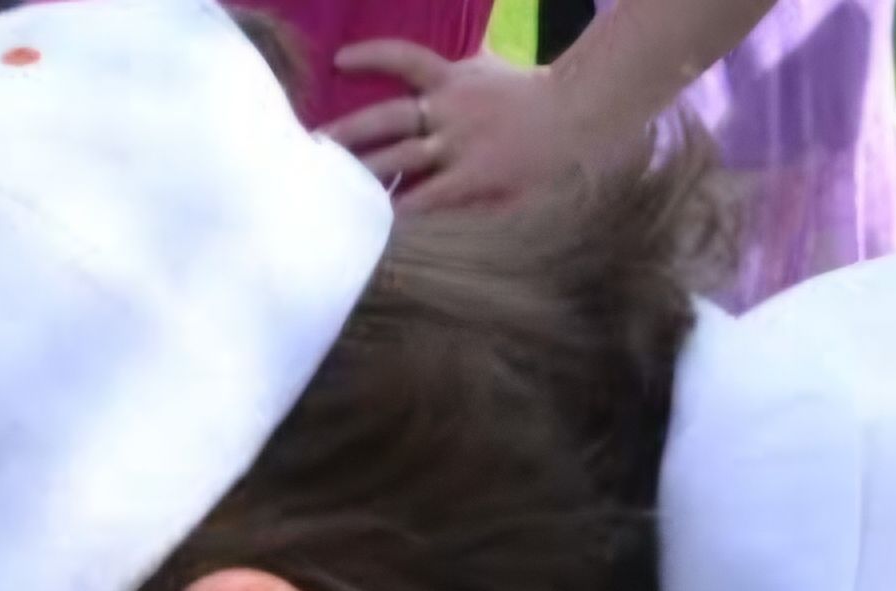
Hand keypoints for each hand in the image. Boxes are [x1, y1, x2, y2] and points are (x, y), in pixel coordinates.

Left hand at [329, 42, 651, 212]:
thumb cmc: (541, 96)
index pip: (404, 58)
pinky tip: (376, 228)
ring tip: (327, 192)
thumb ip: (470, 65)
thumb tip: (453, 58)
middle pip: (384, 118)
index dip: (371, 57)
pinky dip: (401, 211)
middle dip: (345, 133)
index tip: (339, 62)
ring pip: (398, 159)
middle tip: (308, 147)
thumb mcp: (497, 69)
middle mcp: (449, 109)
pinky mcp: (476, 178)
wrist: (586, 112)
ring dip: (361, 174)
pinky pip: (427, 197)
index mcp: (454, 79)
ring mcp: (460, 145)